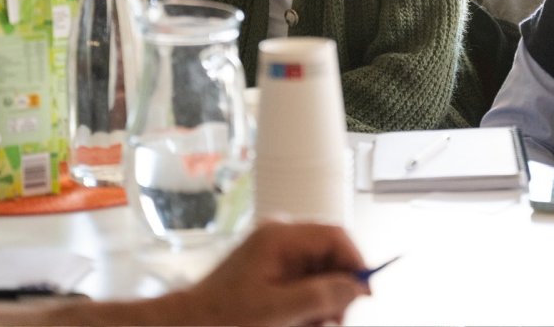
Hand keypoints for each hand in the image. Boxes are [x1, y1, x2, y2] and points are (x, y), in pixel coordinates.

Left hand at [166, 221, 369, 325]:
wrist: (188, 324)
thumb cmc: (226, 318)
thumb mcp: (278, 311)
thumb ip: (320, 296)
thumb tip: (358, 287)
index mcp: (280, 237)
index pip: (334, 236)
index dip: (355, 262)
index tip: (365, 294)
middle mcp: (280, 237)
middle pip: (329, 254)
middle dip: (338, 288)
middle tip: (336, 321)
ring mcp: (275, 252)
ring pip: (319, 271)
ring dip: (324, 301)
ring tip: (316, 326)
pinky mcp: (271, 269)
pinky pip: (303, 281)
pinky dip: (308, 303)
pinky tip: (301, 323)